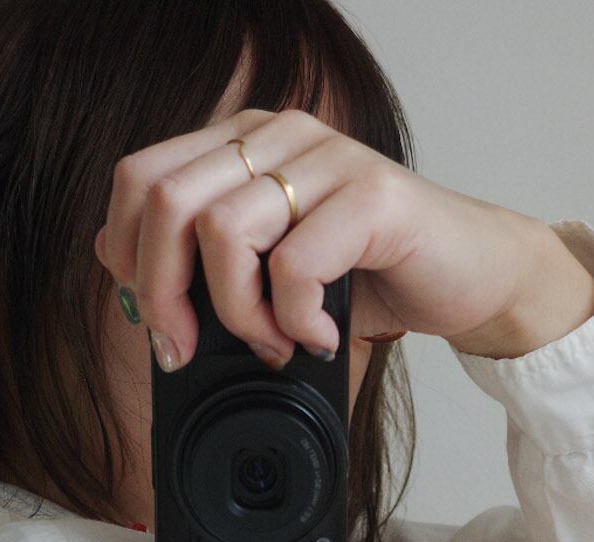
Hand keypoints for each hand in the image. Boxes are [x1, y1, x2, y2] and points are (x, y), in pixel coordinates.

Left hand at [92, 103, 548, 368]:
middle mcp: (278, 137)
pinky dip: (297, 320)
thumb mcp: (270, 275)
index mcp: (243, 146)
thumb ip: (204, 264)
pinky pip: (295, 262)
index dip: (130, 258)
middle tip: (191, 352)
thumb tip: (123, 268)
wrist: (470, 276)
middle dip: (164, 296)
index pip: (141, 179)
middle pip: (167, 202)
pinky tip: (320, 338)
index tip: (156, 324)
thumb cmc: (371, 276)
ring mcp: (326, 159)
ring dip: (238, 315)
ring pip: (224, 232)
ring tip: (275, 344)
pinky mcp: (372, 195)